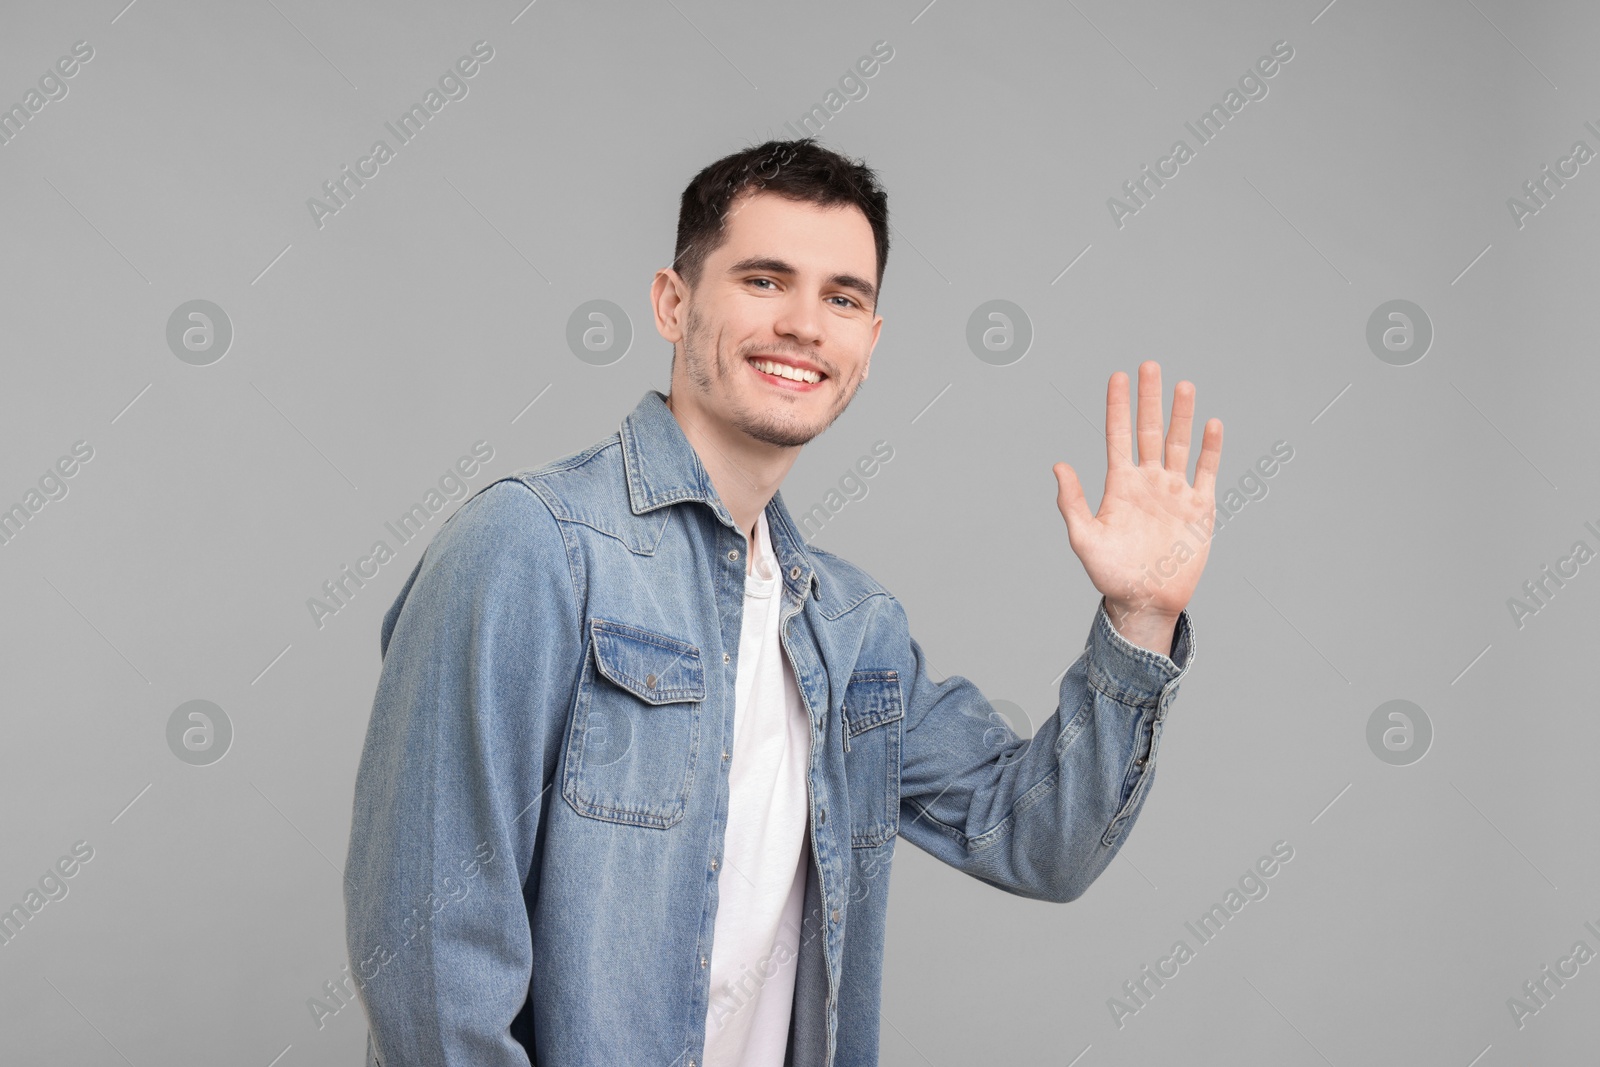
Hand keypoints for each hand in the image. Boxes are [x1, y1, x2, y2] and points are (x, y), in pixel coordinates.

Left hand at [1052, 361, 1221, 640]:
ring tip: (1183, 385)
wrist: (1145, 601)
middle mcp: (1148, 482)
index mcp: (1120, 485)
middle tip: (1149, 366)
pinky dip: (1210, 449)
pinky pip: (1206, 472)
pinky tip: (1211, 424)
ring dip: (1181, 416)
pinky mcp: (1199, 509)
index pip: (1119, 436)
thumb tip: (1058, 466)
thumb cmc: (1111, 574)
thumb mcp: (1085, 539)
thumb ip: (1073, 503)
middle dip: (1149, 399)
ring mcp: (1175, 492)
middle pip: (1149, 431)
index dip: (1118, 407)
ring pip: (1178, 444)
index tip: (1117, 376)